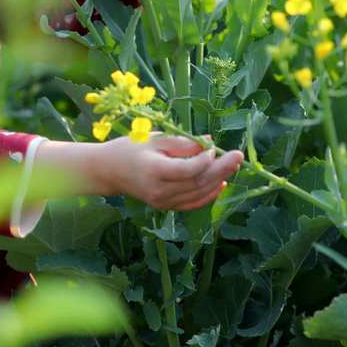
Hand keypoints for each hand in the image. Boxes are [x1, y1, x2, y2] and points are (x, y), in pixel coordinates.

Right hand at [98, 133, 243, 210]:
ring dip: (218, 181)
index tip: (213, 146)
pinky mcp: (165, 207)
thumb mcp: (154, 139)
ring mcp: (162, 202)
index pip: (188, 170)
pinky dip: (208, 195)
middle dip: (221, 170)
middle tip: (238, 157)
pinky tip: (221, 184)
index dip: (205, 159)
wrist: (108, 170)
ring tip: (233, 166)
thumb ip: (181, 143)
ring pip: (198, 194)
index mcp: (154, 171)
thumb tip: (208, 143)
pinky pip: (192, 203)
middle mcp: (159, 191)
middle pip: (197, 183)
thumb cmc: (130, 148)